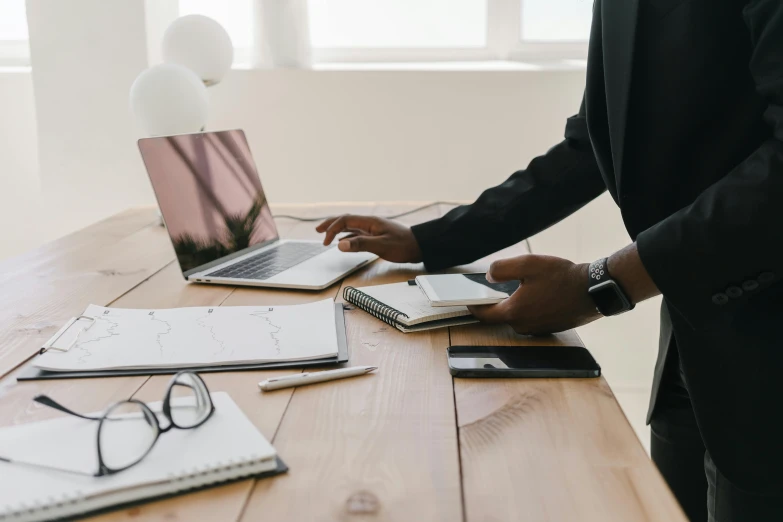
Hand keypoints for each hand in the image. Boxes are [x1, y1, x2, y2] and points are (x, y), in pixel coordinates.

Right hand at [315, 215, 422, 262]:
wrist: (419, 247)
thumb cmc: (403, 246)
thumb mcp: (381, 246)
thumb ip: (360, 245)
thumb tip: (339, 244)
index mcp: (370, 222)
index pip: (345, 220)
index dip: (332, 228)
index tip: (324, 240)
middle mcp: (369, 223)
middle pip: (345, 220)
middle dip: (330, 224)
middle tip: (317, 230)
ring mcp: (372, 229)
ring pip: (350, 227)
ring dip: (337, 230)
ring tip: (326, 236)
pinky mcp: (376, 236)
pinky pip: (357, 234)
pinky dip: (347, 237)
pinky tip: (343, 243)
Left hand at [468, 254, 600, 334]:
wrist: (594, 291)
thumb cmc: (562, 277)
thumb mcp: (528, 264)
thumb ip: (502, 269)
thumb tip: (489, 276)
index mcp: (514, 312)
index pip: (484, 315)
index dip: (473, 307)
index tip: (468, 300)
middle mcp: (524, 326)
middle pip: (502, 316)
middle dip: (497, 302)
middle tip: (495, 287)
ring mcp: (538, 329)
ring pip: (518, 317)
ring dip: (516, 304)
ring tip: (522, 287)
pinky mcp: (551, 328)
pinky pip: (533, 318)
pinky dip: (530, 308)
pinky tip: (539, 293)